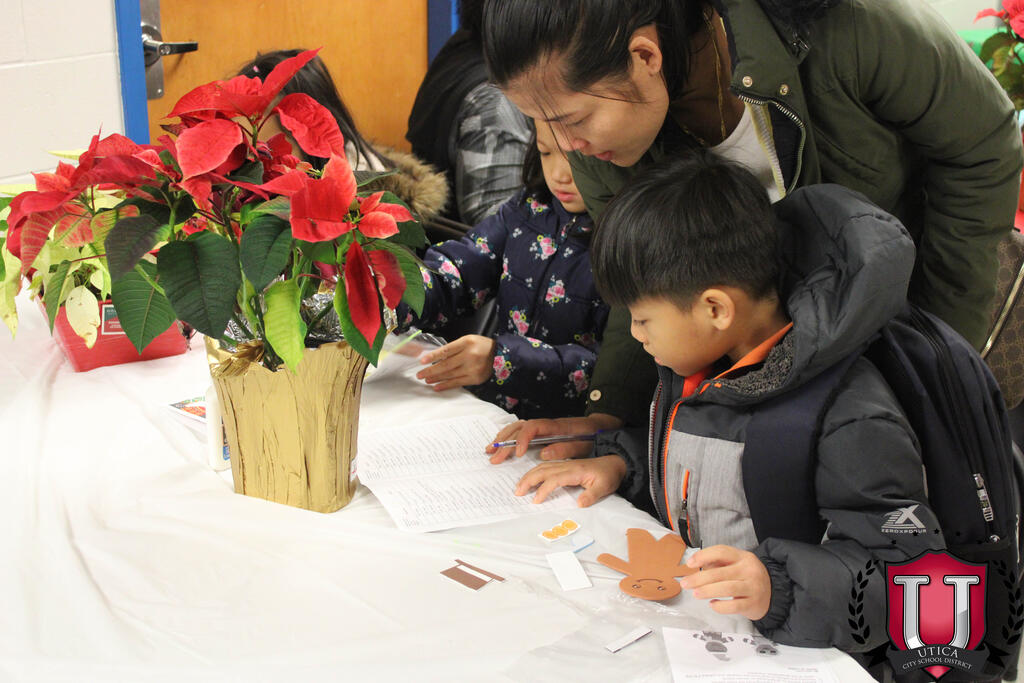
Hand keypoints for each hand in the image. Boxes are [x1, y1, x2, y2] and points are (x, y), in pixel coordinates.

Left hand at [415, 335, 495, 390]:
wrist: (500, 356)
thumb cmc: (481, 346)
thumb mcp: (468, 341)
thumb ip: (454, 348)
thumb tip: (436, 357)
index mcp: (467, 343)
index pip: (446, 350)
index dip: (433, 356)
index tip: (422, 361)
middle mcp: (470, 356)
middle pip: (446, 364)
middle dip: (431, 370)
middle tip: (420, 374)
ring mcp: (473, 368)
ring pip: (450, 375)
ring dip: (436, 378)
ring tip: (426, 380)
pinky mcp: (475, 379)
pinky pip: (457, 383)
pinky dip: (446, 385)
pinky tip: (437, 387)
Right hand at [485, 413, 623, 463]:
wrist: (603, 426)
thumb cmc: (596, 436)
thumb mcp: (587, 445)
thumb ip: (567, 448)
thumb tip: (544, 452)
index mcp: (557, 426)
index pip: (533, 428)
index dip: (522, 439)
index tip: (517, 454)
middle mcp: (547, 424)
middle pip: (520, 428)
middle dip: (505, 442)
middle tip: (494, 457)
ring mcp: (544, 426)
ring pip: (518, 428)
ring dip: (503, 438)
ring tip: (490, 450)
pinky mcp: (543, 431)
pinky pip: (522, 431)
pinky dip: (509, 437)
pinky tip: (501, 445)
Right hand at [514, 455, 626, 506]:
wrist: (614, 463)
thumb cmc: (609, 475)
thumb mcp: (604, 487)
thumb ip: (591, 495)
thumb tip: (579, 504)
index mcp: (575, 470)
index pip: (554, 479)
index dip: (544, 489)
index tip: (536, 500)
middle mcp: (567, 466)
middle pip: (542, 470)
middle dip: (528, 481)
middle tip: (517, 492)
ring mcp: (564, 464)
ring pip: (542, 467)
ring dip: (529, 476)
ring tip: (519, 487)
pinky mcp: (564, 466)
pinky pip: (545, 467)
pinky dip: (534, 472)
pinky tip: (530, 479)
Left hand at [680, 546, 771, 619]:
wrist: (773, 593)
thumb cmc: (747, 577)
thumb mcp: (736, 564)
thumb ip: (718, 564)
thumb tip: (696, 568)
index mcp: (743, 557)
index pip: (721, 552)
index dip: (703, 556)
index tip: (690, 564)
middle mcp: (749, 570)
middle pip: (720, 572)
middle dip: (699, 578)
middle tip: (685, 583)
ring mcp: (753, 587)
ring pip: (727, 588)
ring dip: (708, 591)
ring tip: (696, 594)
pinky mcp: (753, 604)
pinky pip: (734, 606)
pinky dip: (720, 606)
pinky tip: (713, 605)